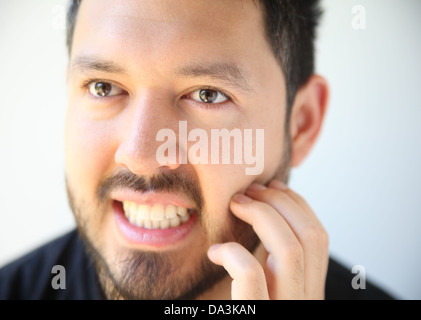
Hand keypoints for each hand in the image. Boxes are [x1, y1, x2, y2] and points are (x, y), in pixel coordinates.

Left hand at [207, 179, 328, 299]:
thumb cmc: (241, 301)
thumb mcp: (264, 283)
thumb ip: (269, 257)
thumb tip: (263, 210)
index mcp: (307, 289)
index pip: (318, 238)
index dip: (296, 204)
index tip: (271, 187)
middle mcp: (305, 300)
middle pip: (311, 237)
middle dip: (279, 201)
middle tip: (249, 190)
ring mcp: (284, 307)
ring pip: (290, 250)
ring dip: (262, 214)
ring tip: (235, 204)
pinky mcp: (256, 311)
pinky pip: (251, 274)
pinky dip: (232, 253)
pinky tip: (215, 252)